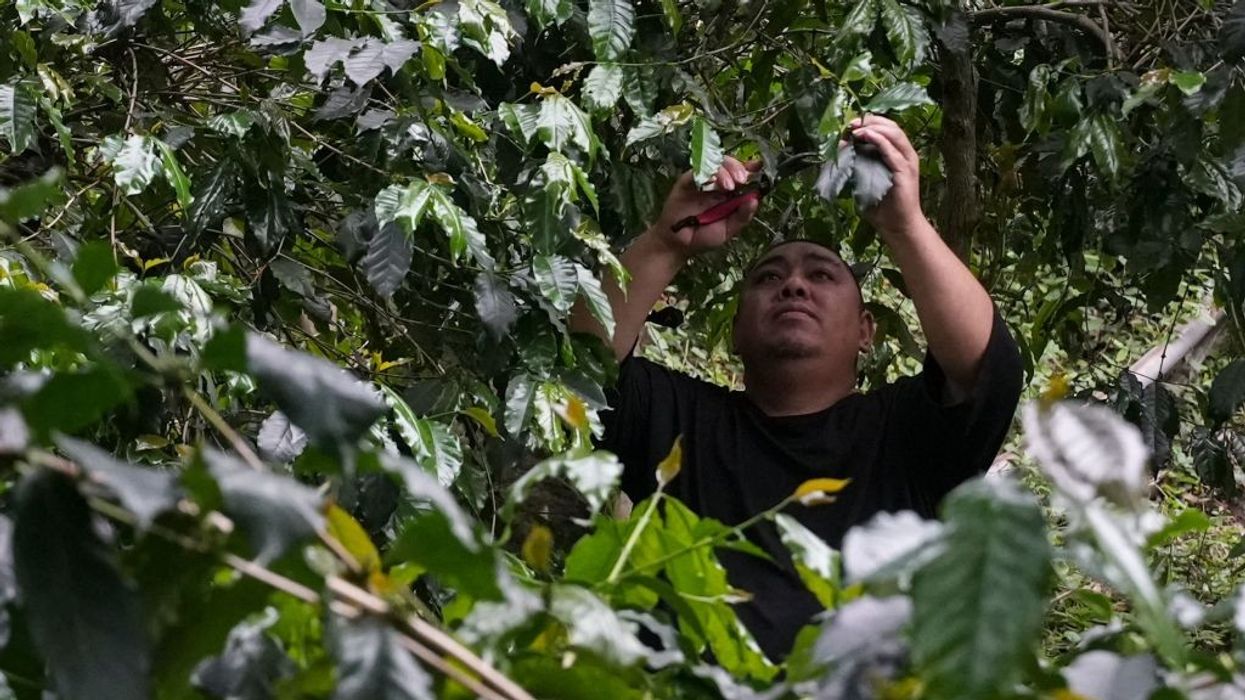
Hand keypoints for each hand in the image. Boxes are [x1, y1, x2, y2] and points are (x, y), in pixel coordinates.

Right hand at [651, 156, 761, 255]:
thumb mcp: (729, 230)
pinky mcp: (686, 182)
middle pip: (730, 164)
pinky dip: (706, 174)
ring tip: (729, 186)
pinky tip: (712, 183)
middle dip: (739, 168)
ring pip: (715, 164)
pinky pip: (697, 172)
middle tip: (742, 180)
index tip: (759, 167)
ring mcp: (702, 182)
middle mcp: (717, 184)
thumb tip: (755, 200)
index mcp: (730, 193)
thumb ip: (742, 216)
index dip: (751, 168)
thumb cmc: (703, 237)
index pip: (742, 174)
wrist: (678, 245)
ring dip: (725, 172)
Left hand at [847, 115, 926, 238]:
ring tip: (855, 128)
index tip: (849, 124)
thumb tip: (841, 147)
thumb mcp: (864, 180)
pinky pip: (892, 150)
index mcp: (897, 154)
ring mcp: (907, 161)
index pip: (885, 128)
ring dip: (872, 127)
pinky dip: (878, 140)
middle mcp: (905, 154)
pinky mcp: (904, 170)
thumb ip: (855, 163)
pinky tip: (865, 136)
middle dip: (869, 121)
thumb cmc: (882, 206)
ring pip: (893, 133)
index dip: (868, 122)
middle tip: (850, 123)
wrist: (898, 226)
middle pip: (890, 126)